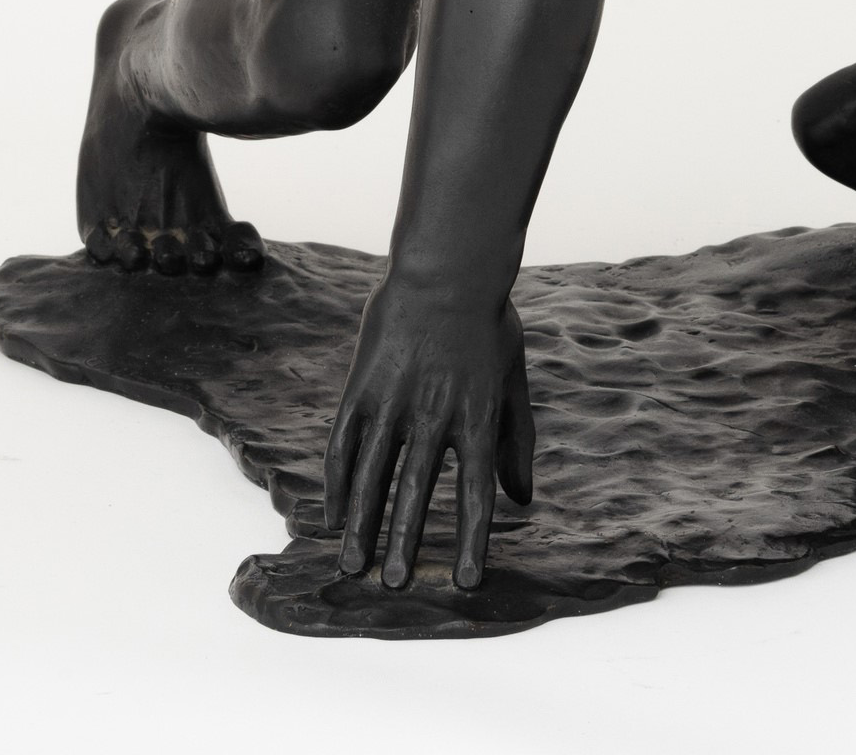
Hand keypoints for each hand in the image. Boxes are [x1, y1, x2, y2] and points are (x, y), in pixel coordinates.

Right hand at [322, 279, 534, 590]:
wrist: (447, 270)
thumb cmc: (488, 327)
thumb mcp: (512, 381)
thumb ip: (517, 441)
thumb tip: (522, 500)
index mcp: (476, 416)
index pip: (475, 492)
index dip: (472, 540)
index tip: (467, 582)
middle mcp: (434, 414)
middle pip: (415, 492)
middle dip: (404, 543)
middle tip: (394, 586)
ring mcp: (393, 399)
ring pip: (371, 473)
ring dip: (361, 523)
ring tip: (353, 564)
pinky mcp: (361, 386)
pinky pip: (343, 442)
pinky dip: (336, 480)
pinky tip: (333, 512)